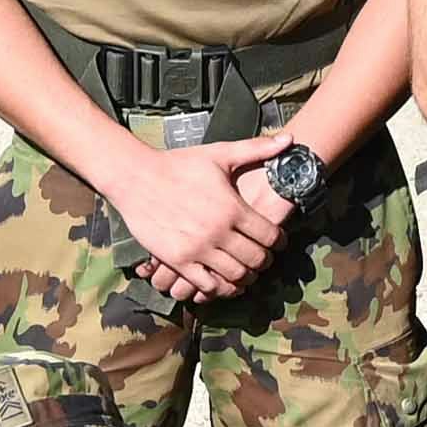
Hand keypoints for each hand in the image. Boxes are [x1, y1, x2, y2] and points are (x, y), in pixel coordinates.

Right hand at [98, 135, 282, 299]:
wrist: (135, 177)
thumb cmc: (178, 164)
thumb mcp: (219, 154)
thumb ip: (256, 149)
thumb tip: (291, 138)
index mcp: (232, 208)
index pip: (270, 236)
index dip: (278, 241)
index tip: (277, 242)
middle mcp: (218, 232)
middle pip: (256, 259)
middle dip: (264, 261)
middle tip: (263, 259)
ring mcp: (197, 249)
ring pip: (235, 276)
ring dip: (245, 277)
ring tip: (245, 272)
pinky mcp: (178, 261)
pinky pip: (206, 285)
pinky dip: (219, 288)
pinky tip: (221, 281)